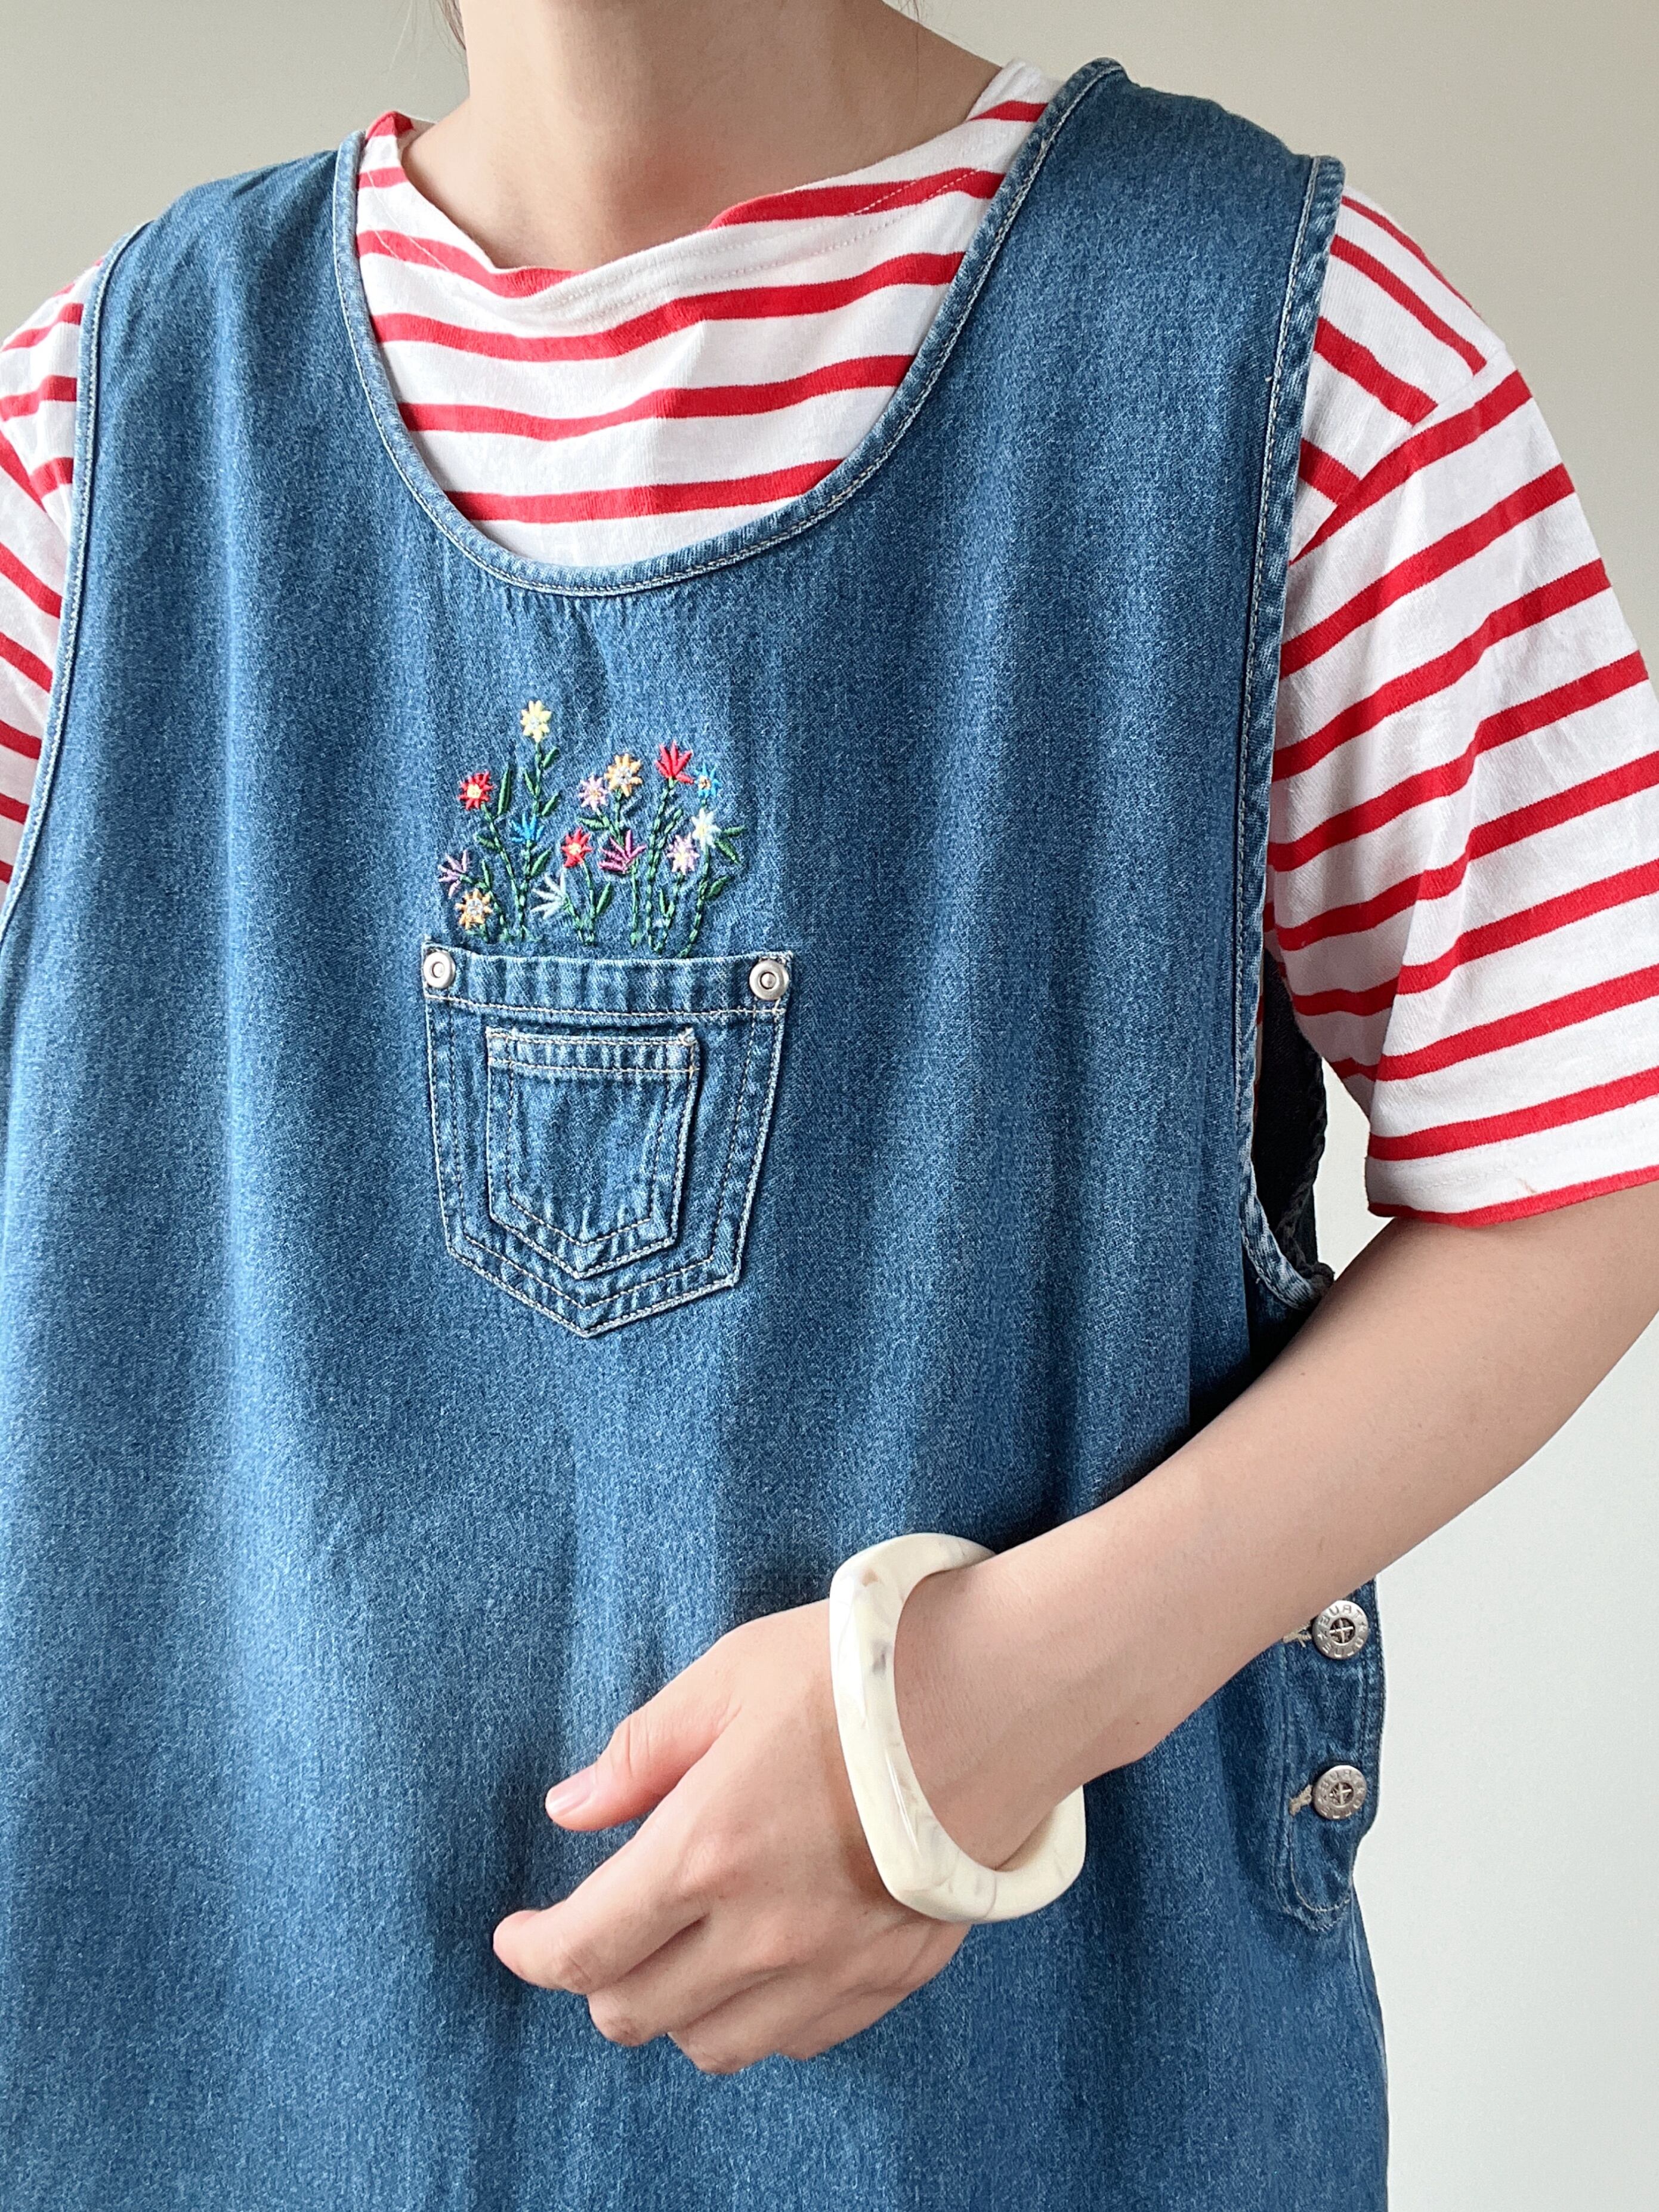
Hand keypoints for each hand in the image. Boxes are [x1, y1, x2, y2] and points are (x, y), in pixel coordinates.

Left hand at [491, 1588, 1054, 2074]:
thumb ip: (642, 1753)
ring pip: (713, 2046)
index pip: (584, 1948)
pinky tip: (758, 1964)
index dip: (534, 1951)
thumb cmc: (862, 1670)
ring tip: (676, 1953)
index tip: (519, 1936)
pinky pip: (797, 2039)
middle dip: (596, 1979)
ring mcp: (832, 1965)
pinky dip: (756, 2019)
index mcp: (705, 1851)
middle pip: (636, 2011)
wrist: (1006, 1692)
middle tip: (597, 1932)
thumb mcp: (729, 1677)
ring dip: (675, 2010)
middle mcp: (761, 1932)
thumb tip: (572, 1809)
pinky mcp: (892, 1975)